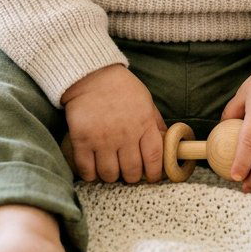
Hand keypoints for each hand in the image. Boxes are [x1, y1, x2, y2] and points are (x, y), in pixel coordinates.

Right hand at [60, 63, 167, 184]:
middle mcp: (125, 134)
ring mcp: (102, 138)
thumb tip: (168, 143)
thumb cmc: (121, 87)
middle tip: (127, 171)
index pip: (154, 158)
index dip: (154, 173)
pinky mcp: (82, 139)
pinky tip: (92, 169)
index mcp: (143, 123)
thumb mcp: (145, 101)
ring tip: (110, 168)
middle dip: (131, 176)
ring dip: (111, 176)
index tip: (150, 177)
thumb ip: (155, 123)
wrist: (91, 74)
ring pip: (109, 174)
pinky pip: (87, 170)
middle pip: (131, 171)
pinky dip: (90, 174)